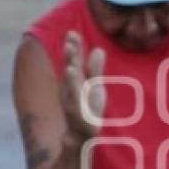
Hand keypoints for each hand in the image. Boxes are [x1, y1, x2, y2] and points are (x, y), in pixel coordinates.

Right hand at [60, 31, 105, 146]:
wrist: (81, 135)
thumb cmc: (88, 108)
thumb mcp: (94, 87)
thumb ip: (95, 69)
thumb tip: (98, 49)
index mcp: (76, 82)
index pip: (75, 62)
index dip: (74, 48)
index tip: (72, 33)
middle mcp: (71, 90)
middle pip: (71, 71)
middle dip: (71, 57)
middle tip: (70, 40)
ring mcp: (72, 103)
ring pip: (71, 89)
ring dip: (71, 77)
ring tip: (72, 65)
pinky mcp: (77, 117)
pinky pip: (75, 107)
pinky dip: (75, 101)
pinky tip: (76, 97)